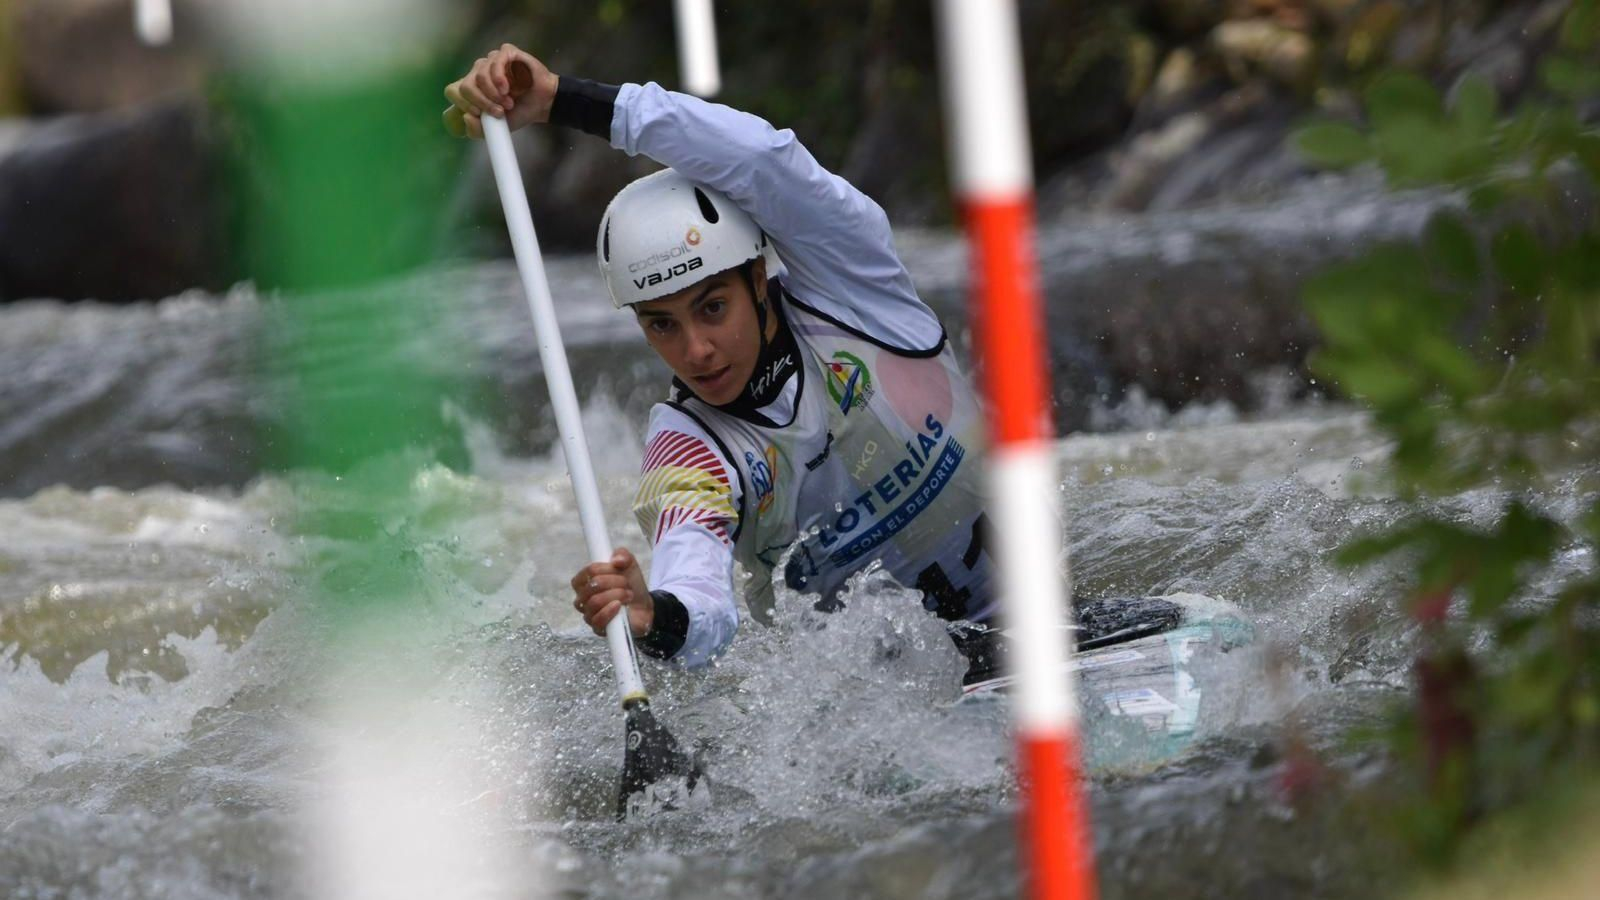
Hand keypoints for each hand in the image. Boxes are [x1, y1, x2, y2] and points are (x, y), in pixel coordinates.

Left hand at [442, 43, 558, 138]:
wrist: (542, 103)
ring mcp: (491, 61)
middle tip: (499, 111)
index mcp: (472, 89)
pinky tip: (508, 88)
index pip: (452, 91)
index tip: (479, 114)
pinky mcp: (506, 53)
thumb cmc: (518, 112)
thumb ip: (478, 130)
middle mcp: (478, 72)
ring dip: (494, 94)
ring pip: (480, 75)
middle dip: (482, 102)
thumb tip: (466, 117)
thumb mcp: (496, 128)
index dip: (463, 104)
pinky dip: (500, 78)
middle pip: (465, 86)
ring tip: (508, 102)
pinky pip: (495, 61)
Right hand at [570, 548, 653, 637]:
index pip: (589, 571)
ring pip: (595, 602)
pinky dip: (610, 611)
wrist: (643, 606)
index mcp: (585, 581)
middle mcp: (582, 597)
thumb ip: (623, 555)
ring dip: (616, 595)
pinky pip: (597, 620)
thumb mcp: (630, 565)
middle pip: (592, 586)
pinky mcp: (597, 628)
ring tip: (628, 595)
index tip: (619, 569)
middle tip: (626, 584)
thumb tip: (616, 560)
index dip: (607, 569)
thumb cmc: (630, 585)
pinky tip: (619, 606)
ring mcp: (588, 614)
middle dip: (614, 582)